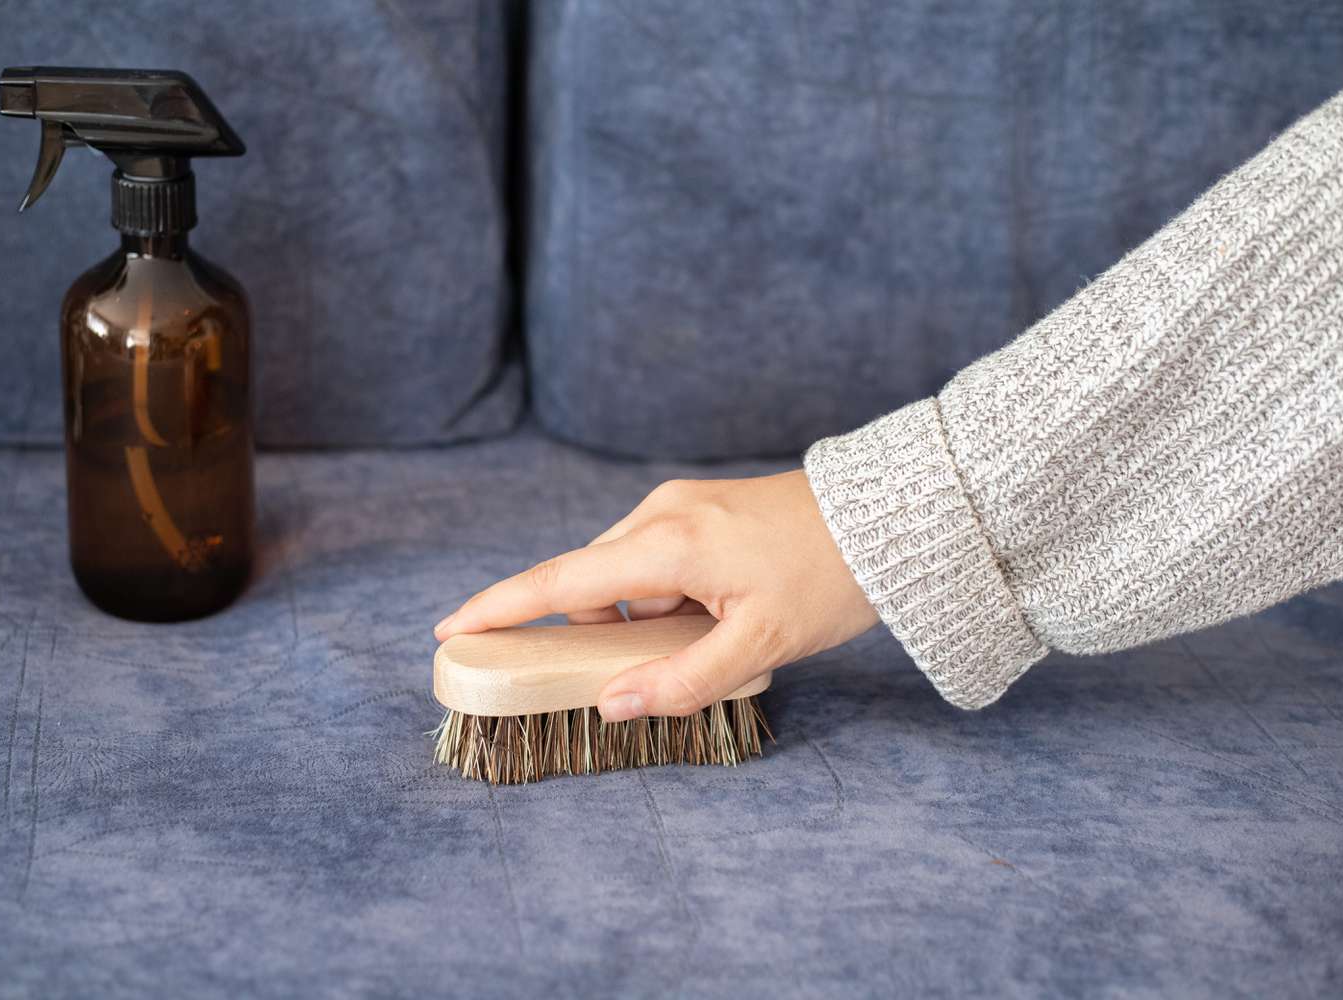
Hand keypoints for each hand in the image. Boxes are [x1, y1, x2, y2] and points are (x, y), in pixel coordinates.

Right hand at [433, 470, 878, 720]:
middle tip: (639, 675)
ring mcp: (682, 508)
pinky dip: (669, 602)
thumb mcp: (760, 644)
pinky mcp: (702, 512)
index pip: (561, 581)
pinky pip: (658, 566)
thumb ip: (682, 682)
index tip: (449, 628)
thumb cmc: (830, 577)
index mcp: (667, 542)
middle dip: (598, 634)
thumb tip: (609, 703)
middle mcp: (661, 514)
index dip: (500, 607)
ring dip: (646, 622)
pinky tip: (722, 622)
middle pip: (592, 585)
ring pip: (629, 580)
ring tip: (721, 644)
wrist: (892, 517)